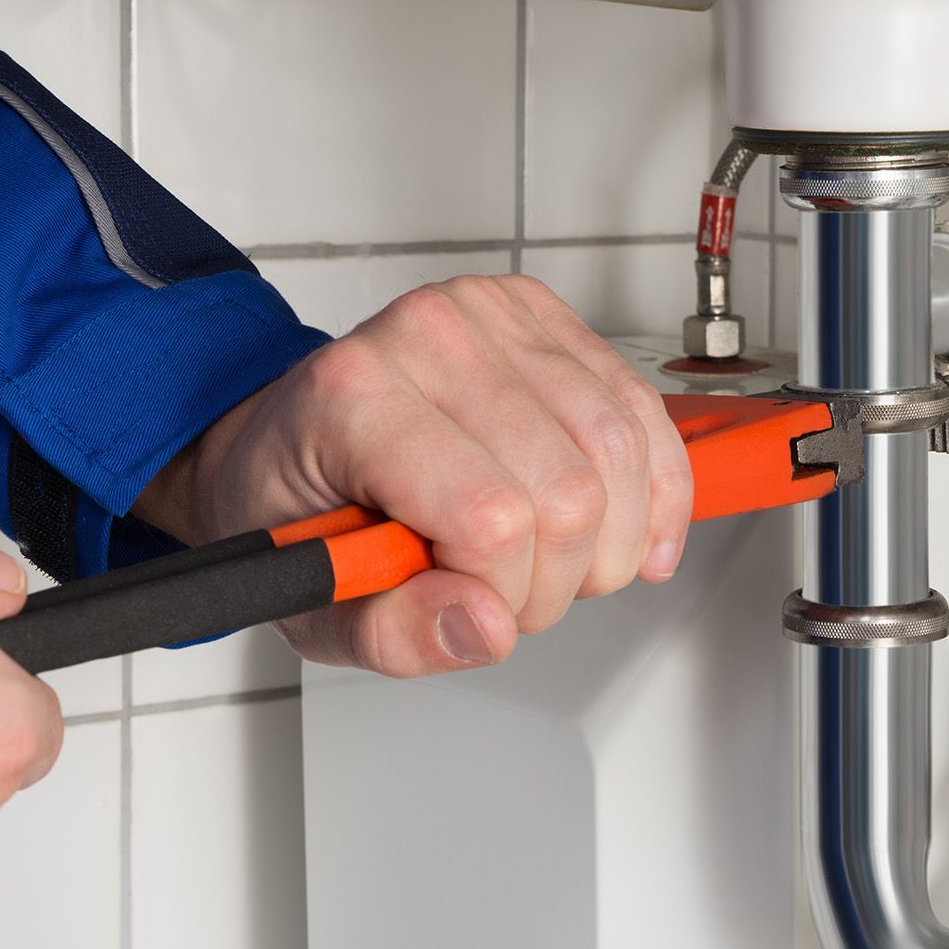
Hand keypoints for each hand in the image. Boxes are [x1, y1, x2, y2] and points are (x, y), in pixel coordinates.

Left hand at [138, 275, 695, 675]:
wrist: (296, 437)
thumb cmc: (301, 511)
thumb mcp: (316, 606)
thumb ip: (396, 634)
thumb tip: (486, 627)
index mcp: (353, 399)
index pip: (491, 516)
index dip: (505, 590)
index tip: (470, 603)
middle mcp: (426, 336)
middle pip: (570, 492)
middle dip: (559, 578)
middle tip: (509, 593)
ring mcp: (491, 314)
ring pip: (619, 452)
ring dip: (608, 540)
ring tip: (552, 560)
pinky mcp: (543, 315)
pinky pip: (641, 411)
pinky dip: (652, 488)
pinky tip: (630, 531)